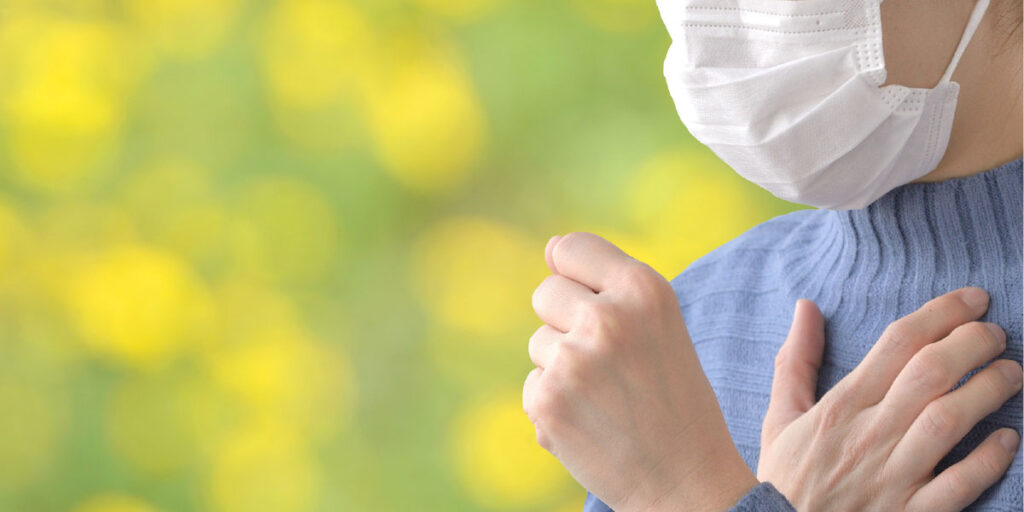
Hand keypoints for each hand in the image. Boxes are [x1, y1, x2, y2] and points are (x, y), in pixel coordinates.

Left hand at [522, 232, 757, 511]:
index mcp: (644, 289)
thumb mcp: (659, 324)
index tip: (591, 299)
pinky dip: (554, 405)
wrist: (687, 482)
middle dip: (565, 323)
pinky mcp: (547, 399)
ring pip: (539, 342)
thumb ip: (608, 283)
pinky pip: (533, 384)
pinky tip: (590, 423)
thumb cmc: (675, 399)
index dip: (575, 273)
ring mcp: (573, 359)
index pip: (572, 247)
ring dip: (561, 367)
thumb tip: (549, 247)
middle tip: (609, 362)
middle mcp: (607, 317)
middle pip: (546, 292)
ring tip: (607, 397)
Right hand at [759, 289, 1021, 510]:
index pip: (898, 344)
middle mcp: (869, 435)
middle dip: (972, 343)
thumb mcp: (779, 416)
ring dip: (988, 390)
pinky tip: (1008, 438)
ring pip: (950, 420)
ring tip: (1010, 373)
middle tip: (995, 333)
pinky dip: (989, 460)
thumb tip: (806, 307)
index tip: (971, 300)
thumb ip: (796, 361)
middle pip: (930, 373)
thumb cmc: (785, 477)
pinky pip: (960, 484)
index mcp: (840, 406)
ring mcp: (893, 476)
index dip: (941, 313)